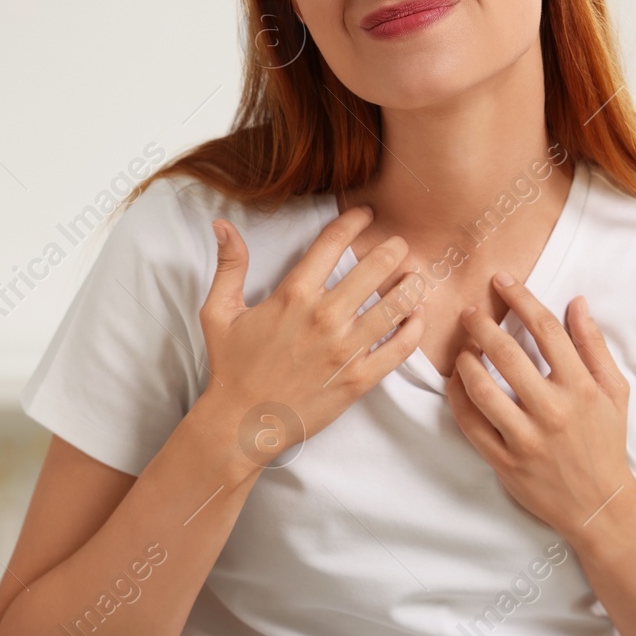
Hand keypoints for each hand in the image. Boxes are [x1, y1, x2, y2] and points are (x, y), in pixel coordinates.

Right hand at [193, 206, 426, 462]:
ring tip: (417, 276)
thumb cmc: (231, 366)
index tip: (366, 213)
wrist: (243, 422)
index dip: (353, 220)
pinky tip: (417, 317)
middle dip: (393, 249)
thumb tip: (222, 224)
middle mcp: (324, 316)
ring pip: (395, 306)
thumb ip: (229, 265)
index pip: (332, 243)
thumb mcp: (219, 311)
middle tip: (401, 244)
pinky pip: (399, 348)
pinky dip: (414, 329)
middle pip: (374, 268)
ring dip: (412, 285)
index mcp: (293, 295)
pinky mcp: (359, 378)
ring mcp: (345, 348)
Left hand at [446, 272, 634, 542]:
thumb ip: (594, 346)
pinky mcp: (504, 461)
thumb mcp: (614, 391)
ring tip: (462, 348)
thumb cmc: (605, 442)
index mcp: (580, 387)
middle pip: (507, 354)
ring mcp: (525, 438)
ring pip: (482, 389)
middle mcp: (552, 410)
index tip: (502, 281)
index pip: (545, 330)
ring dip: (465, 361)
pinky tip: (456, 383)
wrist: (598, 503)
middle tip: (469, 311)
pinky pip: (471, 424)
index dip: (521, 299)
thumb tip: (576, 302)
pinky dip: (458, 398)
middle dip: (482, 324)